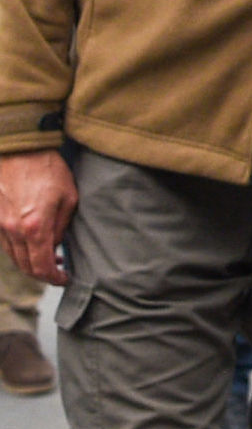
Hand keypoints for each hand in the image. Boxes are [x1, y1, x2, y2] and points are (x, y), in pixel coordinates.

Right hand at [0, 150, 75, 285]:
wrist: (18, 149)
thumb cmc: (48, 169)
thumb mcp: (69, 197)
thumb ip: (62, 226)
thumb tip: (57, 246)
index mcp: (35, 227)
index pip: (41, 267)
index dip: (53, 278)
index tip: (64, 279)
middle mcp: (13, 230)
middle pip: (25, 266)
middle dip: (42, 274)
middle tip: (57, 271)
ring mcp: (0, 225)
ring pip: (14, 256)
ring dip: (30, 262)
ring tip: (48, 256)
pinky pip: (6, 242)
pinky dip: (19, 248)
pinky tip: (32, 242)